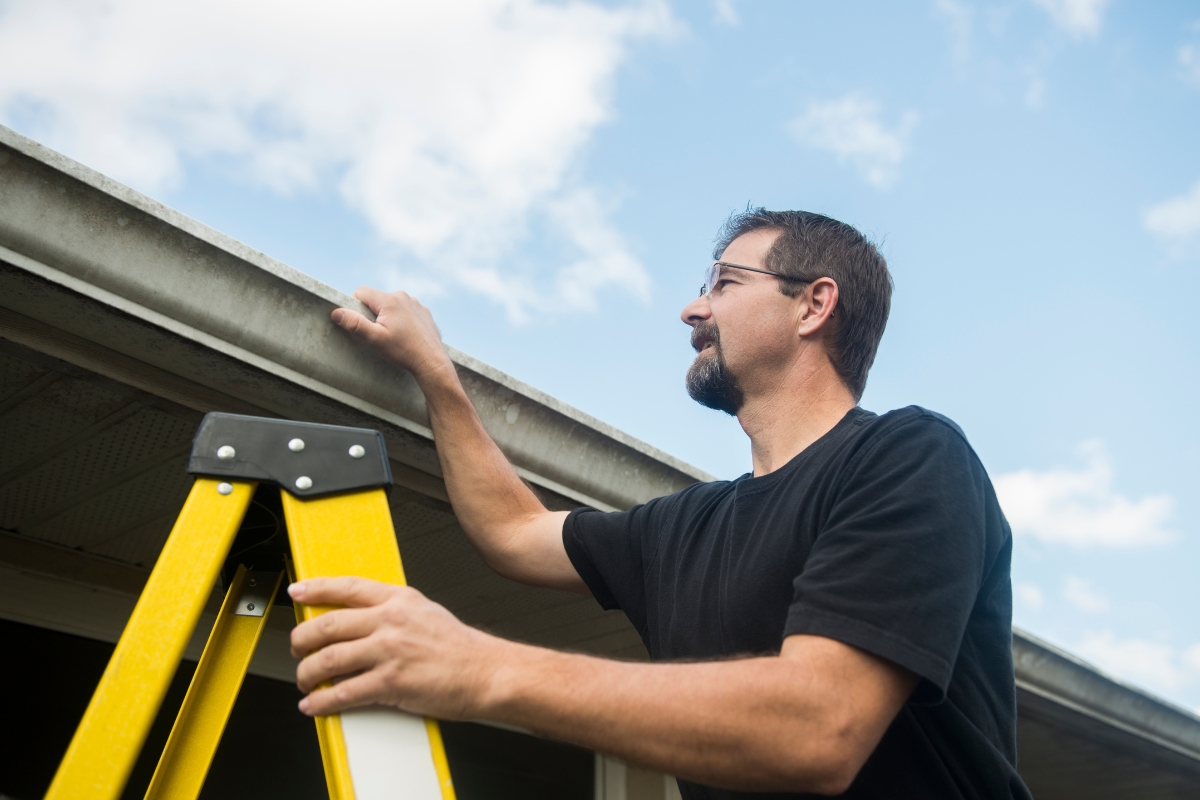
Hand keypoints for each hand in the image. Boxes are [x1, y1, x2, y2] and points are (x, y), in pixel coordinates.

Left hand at [289, 577, 501, 717]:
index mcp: (398, 600)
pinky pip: (343, 692)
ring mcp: (390, 651)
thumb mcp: (426, 612)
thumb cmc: (459, 647)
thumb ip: (393, 611)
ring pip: (328, 659)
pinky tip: (314, 705)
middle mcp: (391, 621)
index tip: (296, 592)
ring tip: (305, 682)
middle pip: (327, 625)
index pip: (347, 587)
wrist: (486, 672)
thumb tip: (360, 619)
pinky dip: (321, 702)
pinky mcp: (391, 683)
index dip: (316, 588)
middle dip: (301, 640)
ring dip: (306, 674)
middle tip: (297, 650)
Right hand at [331, 287, 453, 382]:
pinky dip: (402, 319)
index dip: (355, 306)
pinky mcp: (423, 311)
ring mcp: (415, 303)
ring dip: (387, 316)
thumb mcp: (375, 339)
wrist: (431, 361)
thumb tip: (336, 312)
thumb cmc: (403, 351)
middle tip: (378, 333)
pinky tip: (406, 335)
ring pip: (391, 304)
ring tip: (394, 336)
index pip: (361, 292)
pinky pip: (405, 310)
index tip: (361, 323)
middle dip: (372, 313)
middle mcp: (403, 296)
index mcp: (389, 300)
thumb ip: (355, 324)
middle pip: (376, 299)